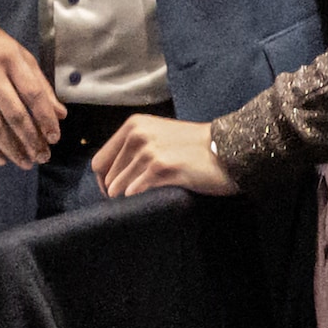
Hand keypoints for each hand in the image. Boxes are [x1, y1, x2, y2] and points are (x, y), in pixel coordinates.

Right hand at [0, 10, 66, 167]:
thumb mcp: (20, 55)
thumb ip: (40, 84)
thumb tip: (60, 114)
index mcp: (10, 59)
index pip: (33, 94)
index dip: (46, 119)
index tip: (54, 137)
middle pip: (14, 115)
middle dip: (31, 140)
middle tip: (42, 156)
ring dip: (12, 149)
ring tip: (25, 162)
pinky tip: (0, 159)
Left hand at [93, 114, 237, 199]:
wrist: (228, 149)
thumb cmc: (195, 148)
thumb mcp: (159, 139)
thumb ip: (134, 150)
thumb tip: (112, 177)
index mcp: (133, 126)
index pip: (99, 161)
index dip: (104, 182)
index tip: (116, 194)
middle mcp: (137, 134)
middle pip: (107, 177)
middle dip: (116, 193)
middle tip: (134, 201)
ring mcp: (148, 149)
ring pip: (119, 186)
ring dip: (129, 197)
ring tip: (146, 198)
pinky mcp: (161, 165)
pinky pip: (136, 189)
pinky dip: (140, 197)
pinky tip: (153, 197)